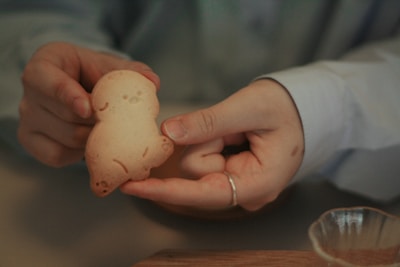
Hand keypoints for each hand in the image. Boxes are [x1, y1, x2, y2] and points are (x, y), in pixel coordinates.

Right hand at [18, 42, 158, 166]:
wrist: (82, 89)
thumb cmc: (95, 75)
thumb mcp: (110, 67)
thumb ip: (131, 72)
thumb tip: (153, 82)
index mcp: (44, 64)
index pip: (46, 80)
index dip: (68, 96)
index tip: (89, 109)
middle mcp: (29, 92)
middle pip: (63, 116)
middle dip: (95, 122)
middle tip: (118, 122)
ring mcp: (27, 119)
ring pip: (65, 138)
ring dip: (94, 138)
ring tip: (108, 129)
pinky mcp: (31, 141)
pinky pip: (57, 156)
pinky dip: (79, 153)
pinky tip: (92, 141)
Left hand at [120, 79, 303, 210]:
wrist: (303, 111)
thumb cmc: (286, 108)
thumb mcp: (249, 107)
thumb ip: (209, 121)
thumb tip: (168, 133)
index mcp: (258, 183)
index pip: (204, 193)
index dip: (166, 191)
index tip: (132, 188)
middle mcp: (246, 192)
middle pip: (198, 172)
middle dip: (206, 142)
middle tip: (233, 125)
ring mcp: (238, 186)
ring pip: (198, 163)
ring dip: (210, 138)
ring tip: (237, 128)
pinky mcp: (230, 176)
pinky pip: (205, 159)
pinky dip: (210, 142)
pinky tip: (231, 135)